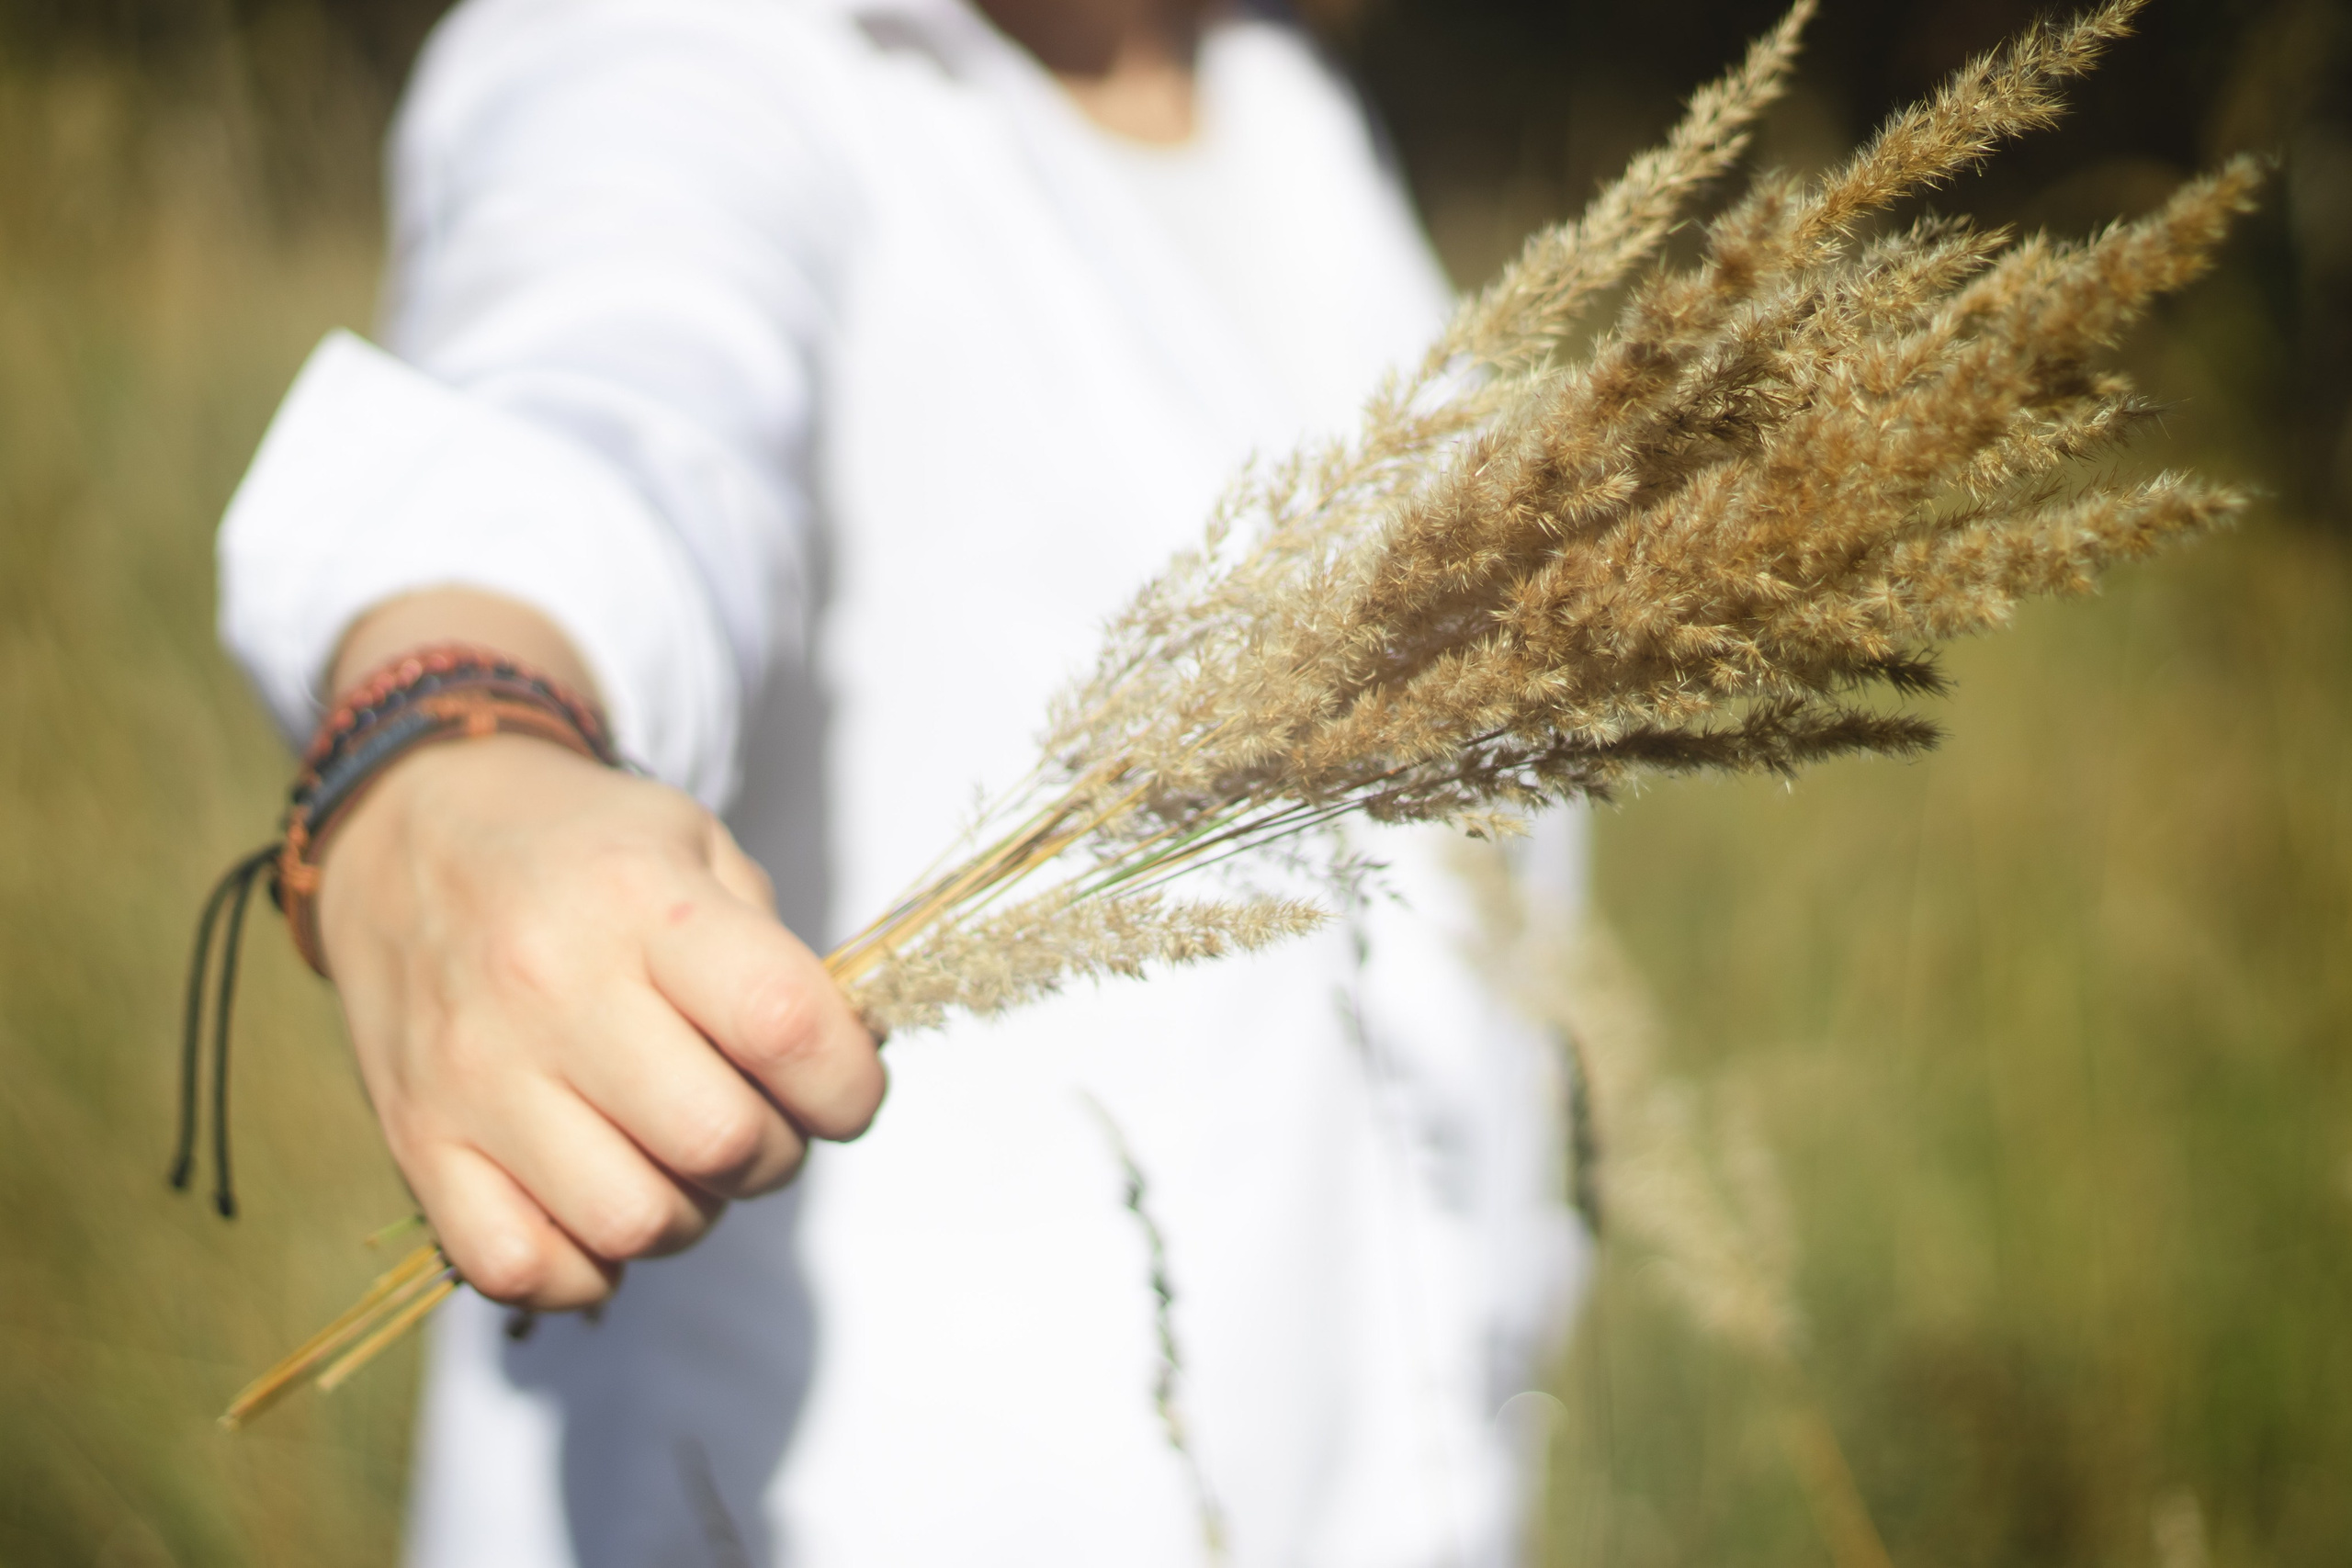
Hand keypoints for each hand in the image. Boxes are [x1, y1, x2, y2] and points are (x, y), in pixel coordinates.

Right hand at [314, 732, 883, 1310]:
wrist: (406, 828)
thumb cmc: (582, 850)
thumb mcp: (697, 847)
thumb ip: (779, 958)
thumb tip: (846, 1072)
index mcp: (639, 902)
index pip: (783, 1024)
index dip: (849, 1083)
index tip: (846, 1088)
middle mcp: (550, 989)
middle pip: (720, 1141)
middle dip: (777, 1154)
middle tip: (760, 1120)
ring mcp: (474, 1076)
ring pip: (632, 1222)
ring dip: (689, 1213)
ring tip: (677, 1159)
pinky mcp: (417, 1143)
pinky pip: (520, 1268)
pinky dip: (584, 1265)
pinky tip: (599, 1201)